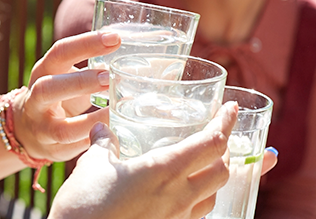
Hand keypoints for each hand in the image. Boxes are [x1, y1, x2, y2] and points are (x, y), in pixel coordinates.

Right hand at [12, 31, 120, 160]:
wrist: (27, 129)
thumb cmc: (59, 94)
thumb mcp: (65, 74)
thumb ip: (91, 66)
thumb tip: (134, 54)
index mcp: (43, 72)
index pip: (60, 52)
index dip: (86, 44)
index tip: (115, 39)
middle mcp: (36, 100)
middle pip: (49, 88)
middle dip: (80, 83)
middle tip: (109, 78)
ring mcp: (42, 128)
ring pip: (63, 129)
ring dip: (93, 122)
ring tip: (117, 112)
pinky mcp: (53, 151)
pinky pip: (76, 150)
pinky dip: (96, 142)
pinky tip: (115, 134)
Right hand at [48, 103, 239, 218]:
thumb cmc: (85, 205)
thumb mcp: (91, 165)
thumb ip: (103, 143)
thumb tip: (102, 130)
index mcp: (164, 170)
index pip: (212, 143)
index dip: (226, 122)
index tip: (230, 108)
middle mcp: (178, 196)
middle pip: (222, 171)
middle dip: (223, 151)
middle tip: (213, 136)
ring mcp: (175, 218)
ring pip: (212, 196)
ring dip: (212, 178)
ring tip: (200, 166)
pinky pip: (194, 216)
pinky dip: (196, 200)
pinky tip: (177, 195)